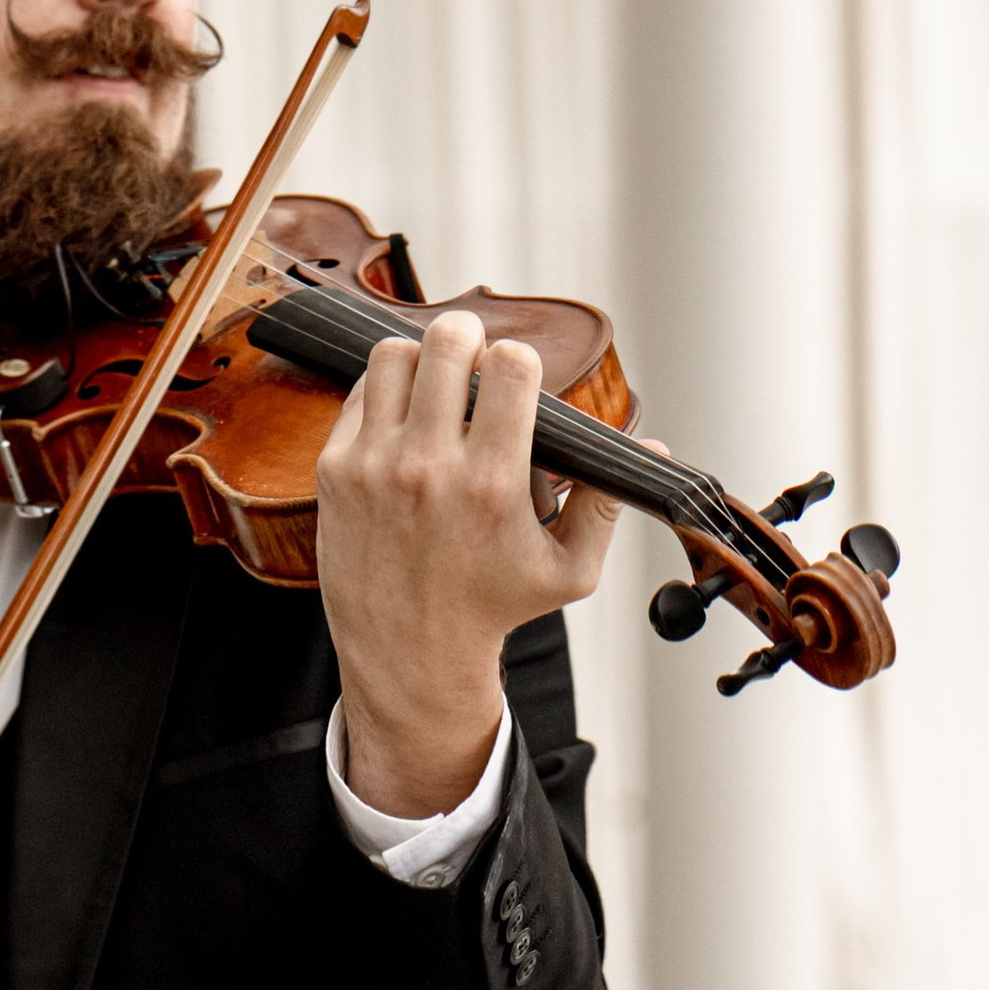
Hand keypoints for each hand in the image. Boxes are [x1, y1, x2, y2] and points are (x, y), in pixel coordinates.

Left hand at [316, 309, 621, 821]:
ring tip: (437, 376)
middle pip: (446, 344)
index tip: (519, 375)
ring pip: (393, 356)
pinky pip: (359, 394)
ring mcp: (375, 466)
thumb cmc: (494, 607)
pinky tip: (405, 408)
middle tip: (476, 350)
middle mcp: (429, 467)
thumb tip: (652, 444)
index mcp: (493, 483)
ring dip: (421, 356)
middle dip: (469, 336)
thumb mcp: (569, 570)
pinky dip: (385, 390)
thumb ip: (607, 503)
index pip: (510, 368)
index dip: (521, 360)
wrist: (410, 652)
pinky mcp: (336, 471)